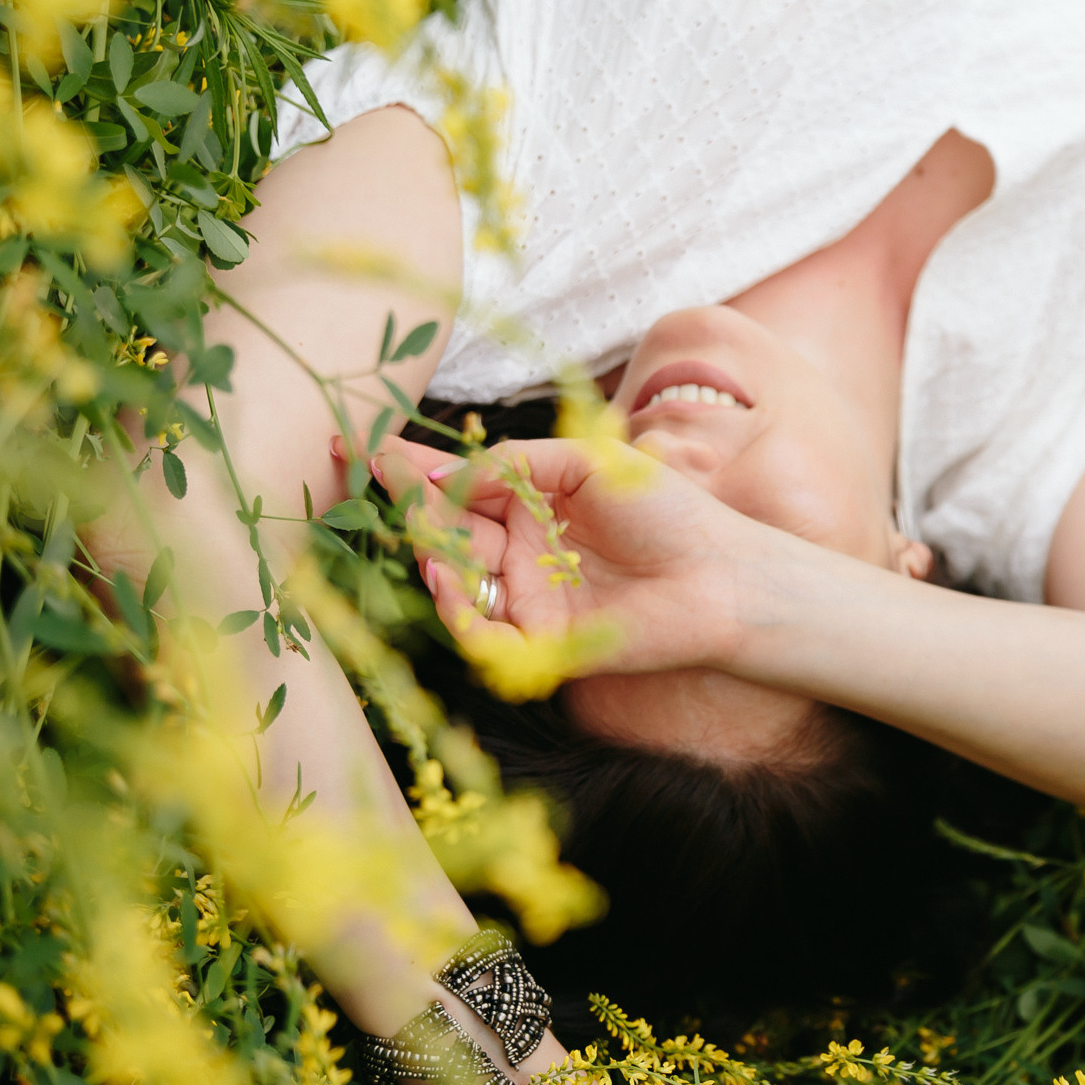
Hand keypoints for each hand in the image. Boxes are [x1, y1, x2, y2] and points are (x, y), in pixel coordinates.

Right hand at [363, 436, 761, 678]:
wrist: (724, 576)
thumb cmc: (670, 512)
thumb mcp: (592, 463)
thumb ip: (518, 462)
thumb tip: (445, 473)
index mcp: (536, 500)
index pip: (460, 480)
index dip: (410, 464)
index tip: (359, 443)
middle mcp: (524, 547)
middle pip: (448, 526)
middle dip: (411, 504)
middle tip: (383, 480)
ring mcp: (529, 594)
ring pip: (456, 575)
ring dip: (432, 553)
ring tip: (426, 533)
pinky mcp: (540, 641)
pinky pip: (482, 631)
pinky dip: (459, 609)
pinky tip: (449, 579)